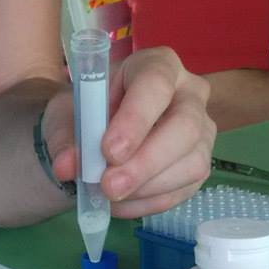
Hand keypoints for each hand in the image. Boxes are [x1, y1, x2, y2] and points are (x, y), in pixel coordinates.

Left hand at [41, 46, 213, 216]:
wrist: (98, 132)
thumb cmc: (89, 111)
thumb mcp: (67, 114)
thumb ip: (65, 137)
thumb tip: (67, 167)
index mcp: (158, 65)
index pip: (156, 85)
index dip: (135, 119)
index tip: (109, 152)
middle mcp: (190, 94)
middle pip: (185, 127)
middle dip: (145, 162)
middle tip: (108, 186)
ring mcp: (202, 131)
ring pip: (191, 163)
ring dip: (146, 187)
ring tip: (107, 194)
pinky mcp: (199, 165)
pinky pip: (183, 190)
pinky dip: (147, 203)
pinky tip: (120, 203)